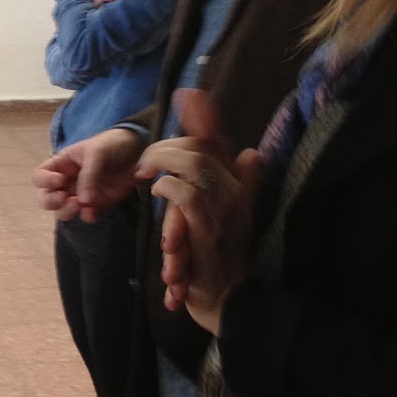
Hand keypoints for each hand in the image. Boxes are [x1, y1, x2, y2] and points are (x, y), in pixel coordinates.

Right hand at [33, 127, 141, 222]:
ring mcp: (80, 194)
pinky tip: (92, 213)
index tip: (59, 180)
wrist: (139, 151)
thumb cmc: (112, 144)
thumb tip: (82, 201)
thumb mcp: (97, 153)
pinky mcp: (97, 204)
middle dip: (50, 201)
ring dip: (66, 211)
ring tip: (79, 206)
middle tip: (64, 199)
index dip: (44, 181)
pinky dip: (86, 216)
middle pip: (46, 197)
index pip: (40, 176)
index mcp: (61, 164)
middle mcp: (67, 181)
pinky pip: (85, 214)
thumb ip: (88, 176)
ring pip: (62, 210)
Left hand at [135, 90, 257, 332]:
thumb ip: (232, 184)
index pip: (221, 143)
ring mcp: (224, 213)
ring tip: (146, 174)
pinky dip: (168, 188)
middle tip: (143, 162)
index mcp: (237, 187)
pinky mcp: (208, 233)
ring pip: (196, 167)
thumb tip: (253, 154)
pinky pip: (188, 197)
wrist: (228, 302)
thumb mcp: (221, 218)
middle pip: (203, 149)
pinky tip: (156, 191)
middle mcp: (236, 195)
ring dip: (164, 162)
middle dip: (167, 145)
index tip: (187, 94)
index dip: (205, 116)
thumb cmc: (218, 260)